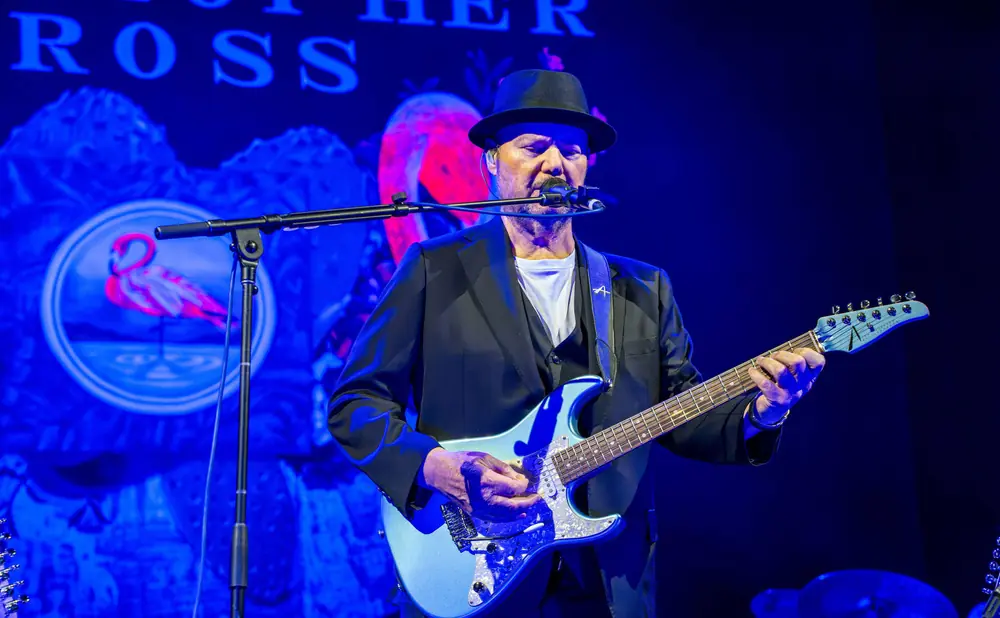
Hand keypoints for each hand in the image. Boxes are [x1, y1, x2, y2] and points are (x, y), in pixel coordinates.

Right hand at [421, 448, 540, 521]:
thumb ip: (503, 469)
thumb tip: (518, 479)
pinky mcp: (474, 513)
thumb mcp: (484, 458)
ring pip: (505, 516)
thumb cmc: (461, 462)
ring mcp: (479, 508)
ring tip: (528, 509)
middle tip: (536, 499)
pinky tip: (514, 515)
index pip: (515, 488)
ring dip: (519, 513)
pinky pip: (494, 519)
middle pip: (513, 506)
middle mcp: (485, 499)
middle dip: (527, 503)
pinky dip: (506, 518)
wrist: (440, 474)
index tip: (527, 482)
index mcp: (488, 482)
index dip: (524, 485)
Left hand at [749, 348, 825, 422]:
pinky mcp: (777, 400)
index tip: (794, 351)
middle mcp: (803, 385)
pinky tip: (752, 371)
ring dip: (767, 362)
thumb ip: (791, 362)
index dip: (805, 352)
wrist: (772, 411)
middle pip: (797, 362)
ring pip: (781, 370)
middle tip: (772, 356)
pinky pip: (765, 383)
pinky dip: (756, 374)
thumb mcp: (793, 375)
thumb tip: (780, 349)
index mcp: (810, 377)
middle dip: (782, 355)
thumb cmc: (782, 386)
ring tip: (761, 361)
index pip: (818, 362)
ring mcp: (791, 393)